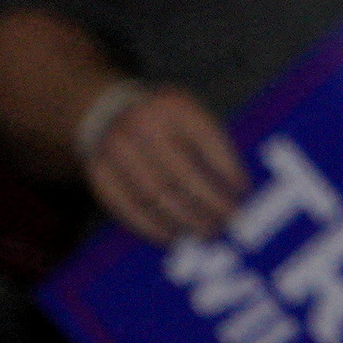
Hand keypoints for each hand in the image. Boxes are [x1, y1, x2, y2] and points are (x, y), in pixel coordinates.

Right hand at [84, 84, 248, 244]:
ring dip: (184, 219)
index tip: (243, 190)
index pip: (208, 140)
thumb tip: (238, 185)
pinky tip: (172, 236)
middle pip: (182, 173)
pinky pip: (126, 207)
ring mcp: (117, 150)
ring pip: (155, 195)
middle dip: (210, 201)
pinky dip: (151, 226)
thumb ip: (209, 138)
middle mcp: (143, 126)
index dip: (228, 168)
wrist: (106, 111)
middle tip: (230, 220)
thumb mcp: (187, 112)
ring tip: (206, 232)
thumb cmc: (162, 120)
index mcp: (173, 107)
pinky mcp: (98, 173)